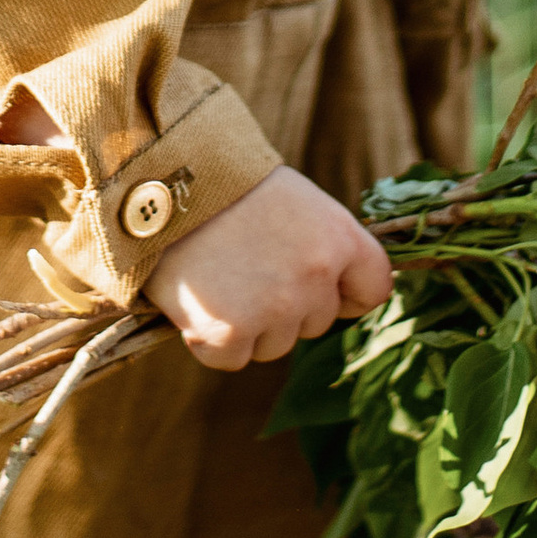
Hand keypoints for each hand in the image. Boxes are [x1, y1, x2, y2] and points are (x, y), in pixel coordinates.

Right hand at [145, 164, 392, 371]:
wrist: (163, 179)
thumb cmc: (227, 186)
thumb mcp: (295, 201)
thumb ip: (320, 246)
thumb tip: (329, 292)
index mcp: (339, 238)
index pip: (373, 289)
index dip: (345, 292)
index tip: (317, 285)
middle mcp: (316, 279)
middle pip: (316, 322)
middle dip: (285, 306)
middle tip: (244, 263)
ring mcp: (274, 310)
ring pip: (274, 345)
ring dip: (248, 324)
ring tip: (217, 274)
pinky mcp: (229, 333)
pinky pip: (231, 358)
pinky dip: (210, 340)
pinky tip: (195, 298)